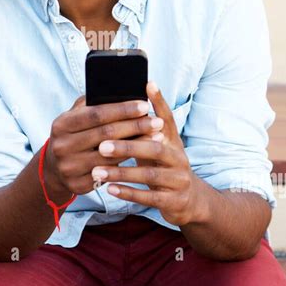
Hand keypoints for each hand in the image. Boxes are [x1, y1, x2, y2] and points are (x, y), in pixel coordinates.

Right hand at [44, 93, 164, 197]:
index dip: (122, 109)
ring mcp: (69, 167)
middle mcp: (62, 146)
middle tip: (157, 121)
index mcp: (61, 124)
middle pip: (106, 134)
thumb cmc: (74, 135)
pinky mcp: (78, 184)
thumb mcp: (76, 117)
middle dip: (135, 126)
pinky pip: (110, 173)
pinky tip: (144, 155)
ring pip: (111, 156)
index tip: (144, 105)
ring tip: (157, 136)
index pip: (96, 114)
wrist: (55, 168)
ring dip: (137, 145)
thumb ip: (93, 104)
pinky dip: (128, 163)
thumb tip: (122, 91)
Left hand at [90, 81, 206, 225]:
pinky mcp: (174, 200)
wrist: (188, 201)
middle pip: (154, 148)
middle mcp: (179, 157)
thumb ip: (143, 129)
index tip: (147, 84)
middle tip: (101, 145)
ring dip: (121, 173)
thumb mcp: (158, 146)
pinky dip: (128, 193)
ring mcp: (179, 180)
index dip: (159, 101)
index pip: (166, 117)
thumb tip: (120, 103)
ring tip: (97, 171)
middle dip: (127, 146)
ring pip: (149, 174)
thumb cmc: (162, 166)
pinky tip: (110, 189)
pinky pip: (149, 197)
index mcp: (173, 141)